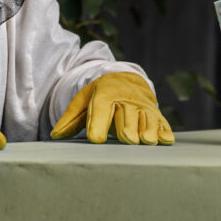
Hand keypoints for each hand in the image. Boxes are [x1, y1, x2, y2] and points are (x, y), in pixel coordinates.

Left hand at [50, 72, 173, 144]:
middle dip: (127, 127)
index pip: (101, 108)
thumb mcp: (83, 101)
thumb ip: (69, 120)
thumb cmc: (101, 96)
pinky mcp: (156, 114)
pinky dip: (164, 131)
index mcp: (105, 94)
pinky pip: (162, 122)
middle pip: (127, 115)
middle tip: (128, 139)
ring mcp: (143, 107)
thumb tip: (54, 136)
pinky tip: (166, 140)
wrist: (125, 80)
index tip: (96, 139)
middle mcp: (126, 100)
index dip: (98, 123)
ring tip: (146, 141)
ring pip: (147, 119)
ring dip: (148, 129)